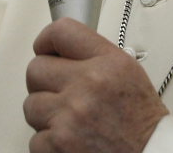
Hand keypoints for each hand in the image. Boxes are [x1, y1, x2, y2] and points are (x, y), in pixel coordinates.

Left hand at [23, 18, 168, 152]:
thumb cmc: (142, 124)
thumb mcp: (130, 74)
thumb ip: (95, 57)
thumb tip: (62, 52)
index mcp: (108, 63)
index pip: (61, 31)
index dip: (46, 40)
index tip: (45, 49)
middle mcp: (88, 84)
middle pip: (36, 69)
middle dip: (44, 82)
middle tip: (60, 93)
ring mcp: (70, 116)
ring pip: (30, 105)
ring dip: (46, 115)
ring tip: (70, 121)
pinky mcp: (57, 144)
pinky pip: (35, 138)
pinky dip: (49, 143)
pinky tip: (71, 140)